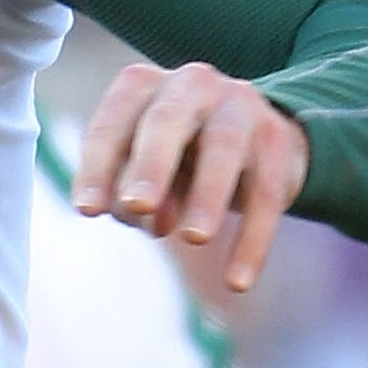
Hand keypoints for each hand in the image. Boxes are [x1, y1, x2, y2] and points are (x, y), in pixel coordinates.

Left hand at [73, 60, 308, 297]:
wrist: (252, 143)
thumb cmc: (174, 160)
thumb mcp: (143, 172)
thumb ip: (131, 190)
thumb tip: (139, 212)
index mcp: (143, 87)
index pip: (113, 122)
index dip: (98, 166)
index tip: (87, 212)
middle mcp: (192, 84)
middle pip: (167, 119)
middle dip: (150, 163)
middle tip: (136, 205)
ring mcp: (240, 106)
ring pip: (224, 148)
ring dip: (207, 194)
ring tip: (193, 238)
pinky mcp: (279, 141)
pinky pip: (267, 192)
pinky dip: (252, 240)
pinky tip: (237, 282)